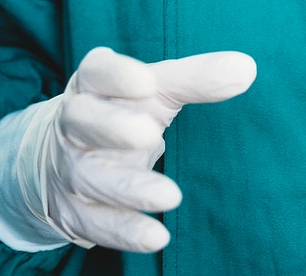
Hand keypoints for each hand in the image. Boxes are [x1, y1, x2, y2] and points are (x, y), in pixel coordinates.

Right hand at [0, 46, 256, 252]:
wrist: (59, 158)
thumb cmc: (120, 112)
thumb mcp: (152, 92)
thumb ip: (195, 79)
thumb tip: (246, 68)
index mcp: (92, 85)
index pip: (96, 73)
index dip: (117, 76)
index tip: (147, 81)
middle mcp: (73, 123)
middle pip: (82, 121)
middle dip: (111, 127)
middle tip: (151, 133)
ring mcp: (70, 167)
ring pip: (89, 177)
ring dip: (128, 187)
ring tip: (171, 196)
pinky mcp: (74, 209)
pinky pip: (95, 222)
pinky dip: (124, 230)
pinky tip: (157, 237)